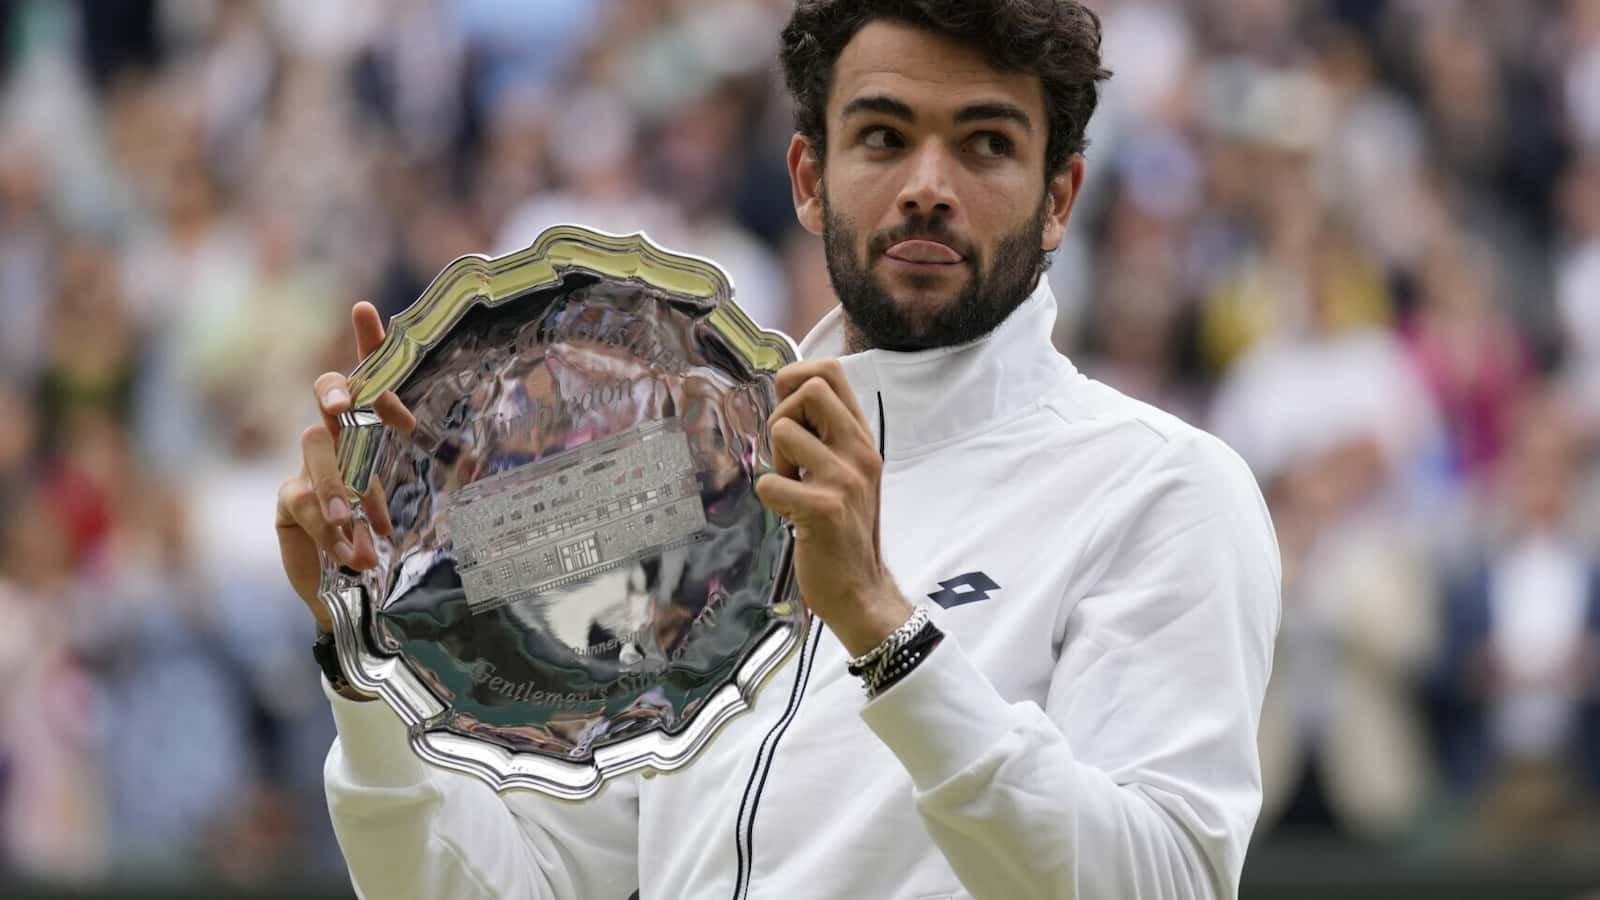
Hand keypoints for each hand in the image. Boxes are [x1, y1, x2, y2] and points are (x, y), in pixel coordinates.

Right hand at [275, 302, 416, 631]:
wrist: (353, 588)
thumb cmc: (392, 534)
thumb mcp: (419, 501)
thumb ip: (439, 477)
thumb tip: (477, 463)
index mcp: (373, 426)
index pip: (369, 375)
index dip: (367, 342)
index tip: (365, 311)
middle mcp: (337, 436)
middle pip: (329, 394)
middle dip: (337, 393)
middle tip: (344, 407)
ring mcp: (308, 466)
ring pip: (317, 452)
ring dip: (338, 486)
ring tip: (354, 522)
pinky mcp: (288, 501)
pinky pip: (302, 500)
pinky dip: (330, 528)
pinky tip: (353, 552)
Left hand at [754, 360, 912, 656]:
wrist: (862, 590)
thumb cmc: (845, 530)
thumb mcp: (847, 472)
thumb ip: (826, 435)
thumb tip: (788, 395)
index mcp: (863, 438)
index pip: (832, 371)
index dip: (797, 377)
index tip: (788, 409)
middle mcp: (860, 451)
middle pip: (809, 389)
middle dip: (782, 416)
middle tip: (789, 458)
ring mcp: (844, 479)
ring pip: (783, 432)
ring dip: (775, 462)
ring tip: (793, 489)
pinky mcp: (823, 509)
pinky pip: (769, 482)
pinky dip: (770, 498)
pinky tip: (790, 516)